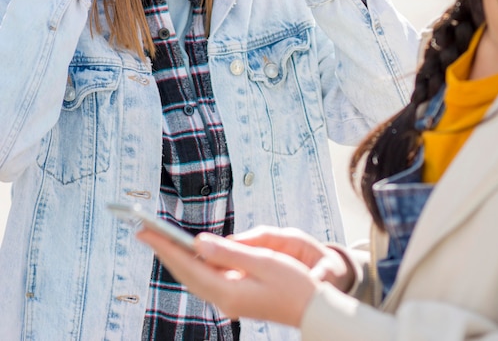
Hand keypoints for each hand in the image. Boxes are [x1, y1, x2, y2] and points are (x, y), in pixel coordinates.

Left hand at [137, 225, 354, 326]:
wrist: (312, 308)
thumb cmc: (294, 282)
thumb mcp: (264, 261)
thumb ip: (229, 252)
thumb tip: (198, 242)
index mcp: (228, 291)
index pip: (189, 266)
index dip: (166, 246)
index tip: (147, 231)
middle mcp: (223, 299)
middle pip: (186, 273)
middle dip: (164, 251)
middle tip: (143, 231)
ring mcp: (228, 300)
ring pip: (194, 276)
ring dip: (176, 257)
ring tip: (159, 238)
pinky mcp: (235, 296)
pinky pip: (206, 278)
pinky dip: (194, 263)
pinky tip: (190, 252)